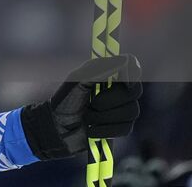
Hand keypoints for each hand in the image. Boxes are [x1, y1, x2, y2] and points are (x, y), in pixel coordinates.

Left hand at [21, 54, 141, 159]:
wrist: (58, 128)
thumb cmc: (64, 101)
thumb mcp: (75, 82)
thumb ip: (96, 69)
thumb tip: (123, 61)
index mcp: (107, 73)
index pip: (132, 65)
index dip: (133, 72)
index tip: (125, 83)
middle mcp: (119, 89)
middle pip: (134, 91)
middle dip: (110, 100)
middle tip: (91, 104)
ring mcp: (123, 108)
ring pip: (131, 111)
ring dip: (104, 116)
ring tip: (87, 117)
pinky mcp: (122, 127)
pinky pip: (126, 128)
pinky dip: (106, 130)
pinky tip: (91, 130)